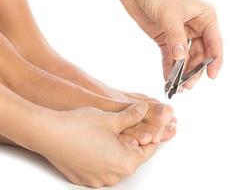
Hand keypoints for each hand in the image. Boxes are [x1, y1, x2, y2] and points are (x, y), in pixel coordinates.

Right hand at [36, 102, 157, 187]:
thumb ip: (133, 116)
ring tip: (108, 133)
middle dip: (132, 141)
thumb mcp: (112, 119)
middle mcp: (113, 176)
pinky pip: (100, 168)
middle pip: (132, 157)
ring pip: (115, 162)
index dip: (151, 134)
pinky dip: (102, 156)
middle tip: (126, 126)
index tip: (150, 126)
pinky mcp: (84, 178)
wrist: (48, 134)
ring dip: (116, 149)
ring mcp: (97, 180)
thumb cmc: (78, 128)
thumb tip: (143, 110)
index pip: (149, 149)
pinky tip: (94, 142)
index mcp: (125, 163)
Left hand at [115, 0, 222, 88]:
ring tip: (178, 86)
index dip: (215, 60)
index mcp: (204, 17)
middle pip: (200, 54)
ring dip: (182, 72)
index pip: (214, 42)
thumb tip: (181, 59)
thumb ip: (176, 38)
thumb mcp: (169, 15)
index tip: (212, 75)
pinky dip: (170, 68)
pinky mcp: (167, 40)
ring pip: (186, 58)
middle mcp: (196, 27)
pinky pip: (171, 57)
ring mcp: (181, 35)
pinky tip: (168, 79)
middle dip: (194, 70)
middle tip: (187, 85)